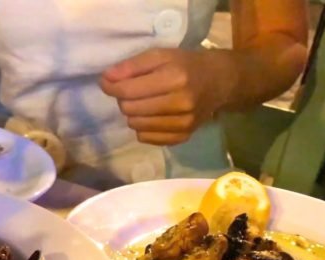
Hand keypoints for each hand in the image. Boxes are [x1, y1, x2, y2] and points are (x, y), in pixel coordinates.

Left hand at [100, 48, 232, 145]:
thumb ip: (131, 66)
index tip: (107, 81)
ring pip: (136, 125)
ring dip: (133, 113)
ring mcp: (183, 124)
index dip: (111, 86)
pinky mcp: (183, 137)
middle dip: (124, 99)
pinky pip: (146, 138)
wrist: (219, 81)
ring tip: (143, 102)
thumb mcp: (160, 55)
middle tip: (132, 90)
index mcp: (175, 79)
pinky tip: (152, 115)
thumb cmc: (186, 64)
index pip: (128, 91)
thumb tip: (106, 79)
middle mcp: (181, 104)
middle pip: (130, 109)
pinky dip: (143, 127)